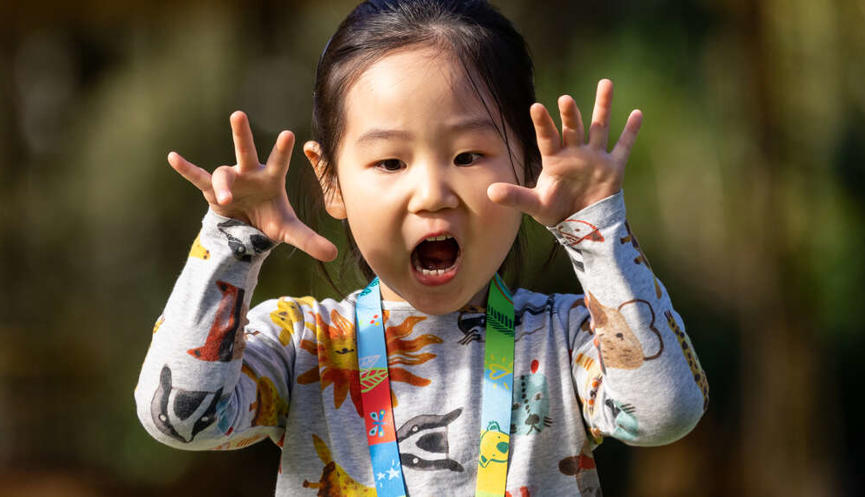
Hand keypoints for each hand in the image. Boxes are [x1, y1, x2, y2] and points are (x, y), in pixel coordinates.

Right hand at [168, 111, 337, 261]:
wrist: (248, 229)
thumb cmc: (271, 220)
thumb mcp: (289, 231)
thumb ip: (310, 240)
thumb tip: (334, 254)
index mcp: (271, 179)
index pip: (279, 162)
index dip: (282, 150)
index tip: (288, 134)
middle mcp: (250, 174)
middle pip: (245, 150)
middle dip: (241, 134)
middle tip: (238, 114)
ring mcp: (231, 180)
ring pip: (222, 174)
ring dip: (222, 186)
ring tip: (224, 199)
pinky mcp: (212, 191)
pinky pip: (198, 178)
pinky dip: (186, 169)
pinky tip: (172, 157)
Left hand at [488, 79, 641, 225]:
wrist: (581, 225)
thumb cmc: (556, 212)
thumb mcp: (535, 205)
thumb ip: (515, 196)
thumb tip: (490, 192)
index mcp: (554, 159)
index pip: (547, 137)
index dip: (543, 123)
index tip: (536, 107)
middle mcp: (574, 153)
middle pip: (572, 128)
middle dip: (570, 114)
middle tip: (565, 99)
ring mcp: (594, 157)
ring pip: (599, 127)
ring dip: (602, 107)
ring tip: (605, 83)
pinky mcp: (613, 167)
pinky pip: (622, 147)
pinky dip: (630, 132)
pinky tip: (637, 113)